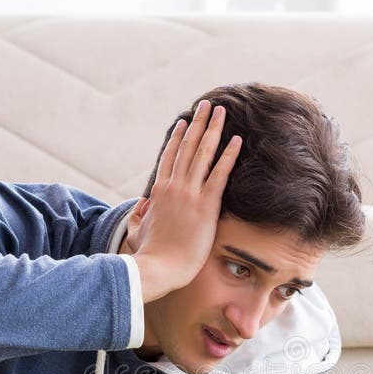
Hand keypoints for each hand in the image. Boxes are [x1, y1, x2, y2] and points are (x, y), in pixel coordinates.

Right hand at [125, 99, 241, 301]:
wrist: (159, 268)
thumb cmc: (149, 255)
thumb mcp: (135, 231)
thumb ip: (138, 215)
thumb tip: (141, 205)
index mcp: (158, 192)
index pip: (170, 157)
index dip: (179, 138)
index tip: (185, 122)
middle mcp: (174, 187)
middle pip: (188, 147)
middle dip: (198, 123)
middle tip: (207, 106)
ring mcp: (190, 194)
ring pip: (203, 153)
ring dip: (213, 130)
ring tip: (221, 112)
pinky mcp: (206, 205)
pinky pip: (220, 174)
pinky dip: (228, 155)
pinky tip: (236, 140)